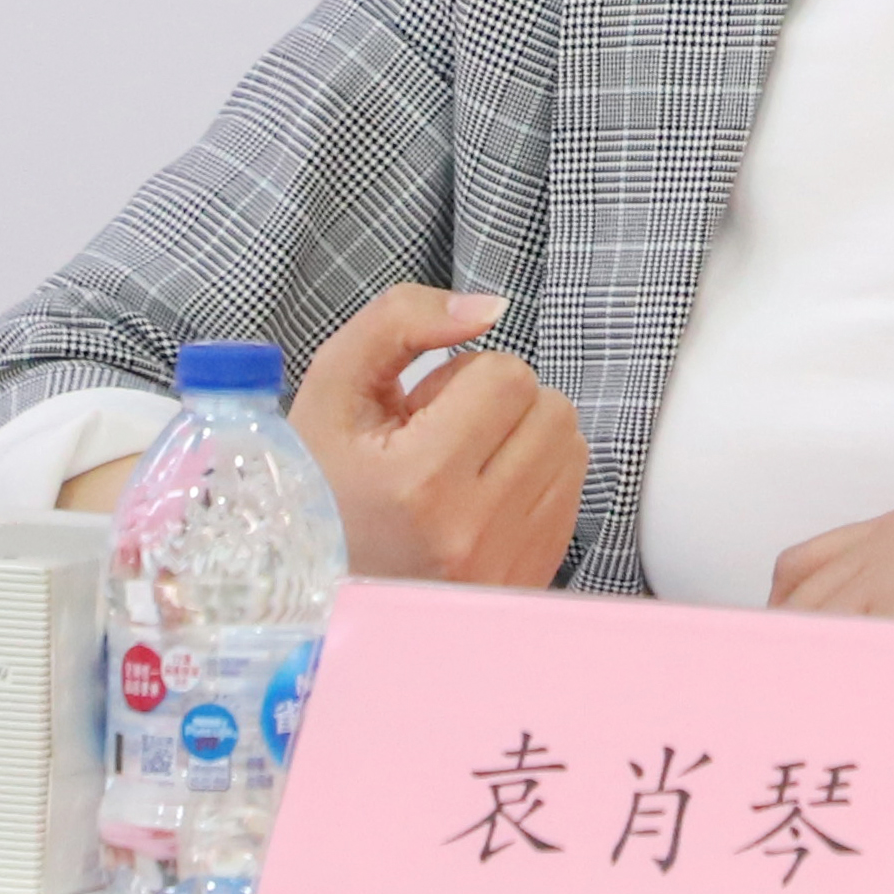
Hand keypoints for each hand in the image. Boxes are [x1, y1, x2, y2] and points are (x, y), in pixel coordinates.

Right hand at [293, 285, 586, 588]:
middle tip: (439, 436)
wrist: (321, 587)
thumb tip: (489, 306)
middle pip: (547, 406)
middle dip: (497, 403)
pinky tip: (481, 494)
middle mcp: (475, 530)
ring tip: (461, 465)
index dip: (461, 375)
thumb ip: (397, 322)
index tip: (419, 409)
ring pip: (568, 443)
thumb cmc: (321, 486)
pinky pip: (572, 487)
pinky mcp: (533, 577)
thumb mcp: (333, 392)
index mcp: (421, 482)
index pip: (505, 375)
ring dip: (521, 436)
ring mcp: (509, 562)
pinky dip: (533, 474)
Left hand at [769, 497, 893, 748]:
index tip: (782, 665)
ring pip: (814, 635)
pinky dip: (843, 696)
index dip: (787, 625)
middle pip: (797, 603)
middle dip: (791, 658)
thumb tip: (838, 650)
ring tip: (824, 729)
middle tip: (793, 711)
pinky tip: (858, 728)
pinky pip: (849, 662)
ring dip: (812, 682)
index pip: (805, 571)